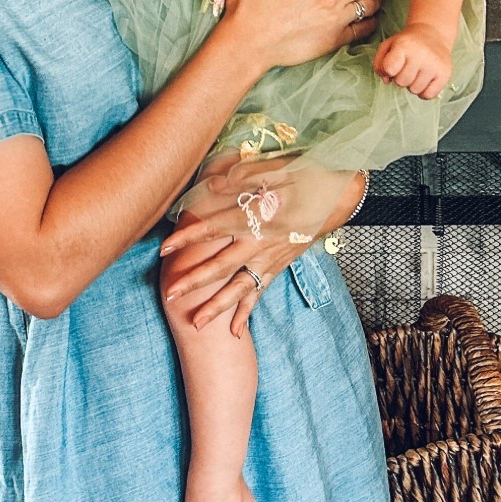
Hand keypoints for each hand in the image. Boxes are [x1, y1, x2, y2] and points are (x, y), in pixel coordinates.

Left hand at [161, 160, 361, 334]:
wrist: (336, 196)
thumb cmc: (302, 177)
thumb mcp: (274, 169)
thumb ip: (241, 177)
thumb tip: (212, 185)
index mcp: (255, 217)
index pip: (213, 229)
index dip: (188, 238)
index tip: (164, 248)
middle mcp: (260, 243)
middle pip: (222, 266)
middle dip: (195, 281)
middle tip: (170, 293)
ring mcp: (269, 259)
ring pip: (239, 287)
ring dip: (216, 306)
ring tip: (196, 323)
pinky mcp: (278, 267)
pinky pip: (259, 293)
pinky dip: (246, 312)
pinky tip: (235, 331)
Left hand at [374, 24, 452, 99]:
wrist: (433, 35)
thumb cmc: (407, 44)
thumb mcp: (388, 46)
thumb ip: (380, 63)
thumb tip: (387, 81)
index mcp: (404, 45)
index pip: (389, 69)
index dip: (389, 70)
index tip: (394, 64)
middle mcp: (421, 54)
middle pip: (402, 82)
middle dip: (401, 78)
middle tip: (407, 68)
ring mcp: (434, 64)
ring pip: (415, 90)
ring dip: (413, 85)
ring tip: (417, 72)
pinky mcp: (445, 74)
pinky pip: (428, 95)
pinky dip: (424, 92)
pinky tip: (425, 80)